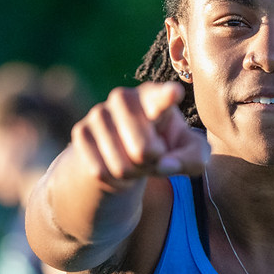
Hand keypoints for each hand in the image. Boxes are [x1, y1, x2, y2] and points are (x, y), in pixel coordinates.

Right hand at [72, 82, 209, 185]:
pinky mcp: (81, 131)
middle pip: (144, 149)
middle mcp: (124, 97)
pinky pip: (101, 171)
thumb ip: (192, 158)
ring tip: (136, 161)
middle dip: (152, 163)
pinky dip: (113, 180)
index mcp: (155, 96)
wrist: (126, 153)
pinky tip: (116, 166)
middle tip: (154, 155)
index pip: (161, 97)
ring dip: (133, 174)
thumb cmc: (167, 148)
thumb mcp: (191, 154)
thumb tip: (166, 164)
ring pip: (121, 165)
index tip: (175, 93)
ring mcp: (99, 113)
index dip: (167, 97)